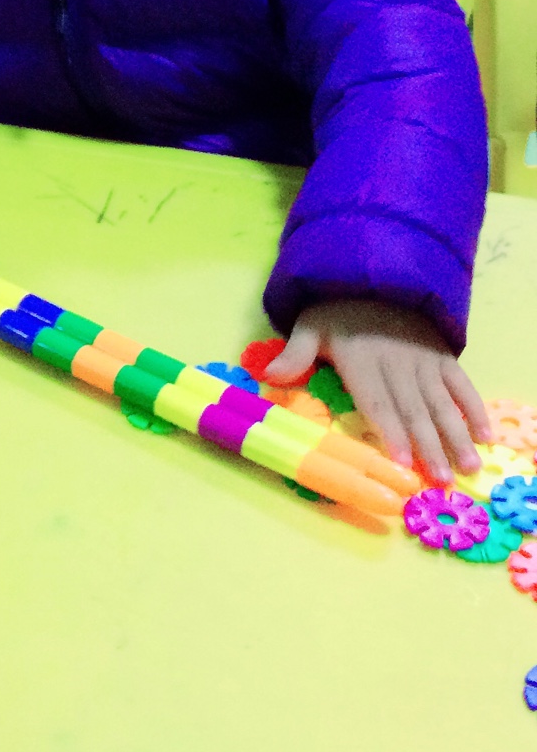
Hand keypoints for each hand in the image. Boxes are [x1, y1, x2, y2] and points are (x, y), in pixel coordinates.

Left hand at [266, 300, 487, 484]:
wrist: (375, 271)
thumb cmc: (338, 307)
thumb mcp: (310, 324)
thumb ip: (295, 353)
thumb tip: (267, 375)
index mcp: (362, 361)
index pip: (378, 402)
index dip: (390, 432)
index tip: (403, 461)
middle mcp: (397, 364)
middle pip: (414, 411)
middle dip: (429, 447)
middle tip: (441, 481)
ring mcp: (423, 361)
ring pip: (441, 403)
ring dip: (455, 436)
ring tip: (467, 466)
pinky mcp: (442, 355)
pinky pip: (461, 384)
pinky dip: (474, 408)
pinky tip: (484, 435)